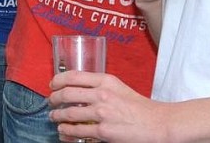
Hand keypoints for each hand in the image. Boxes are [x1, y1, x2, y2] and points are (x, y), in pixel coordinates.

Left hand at [49, 70, 167, 142]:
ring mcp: (101, 113)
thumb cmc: (140, 107)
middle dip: (54, 99)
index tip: (52, 85)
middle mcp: (101, 94)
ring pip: (69, 113)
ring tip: (54, 119)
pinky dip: (67, 132)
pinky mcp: (103, 132)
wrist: (159, 124)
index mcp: (105, 80)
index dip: (58, 80)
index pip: (73, 76)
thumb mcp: (119, 87)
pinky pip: (78, 132)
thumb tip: (78, 89)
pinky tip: (63, 132)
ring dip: (57, 117)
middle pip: (66, 93)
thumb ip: (99, 86)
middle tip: (51, 103)